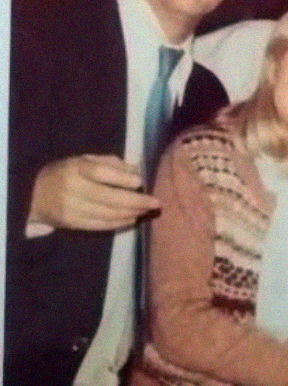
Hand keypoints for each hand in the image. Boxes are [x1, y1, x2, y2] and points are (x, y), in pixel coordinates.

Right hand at [27, 154, 159, 231]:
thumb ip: (111, 163)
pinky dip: (118, 223)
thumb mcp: (85, 160)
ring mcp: (69, 208)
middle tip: (156, 203)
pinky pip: (98, 225)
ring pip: (106, 214)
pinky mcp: (69, 223)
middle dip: (135, 201)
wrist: (33, 194)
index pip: (100, 172)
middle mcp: (71, 188)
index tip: (140, 182)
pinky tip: (132, 219)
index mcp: (75, 168)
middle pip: (107, 197)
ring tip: (146, 210)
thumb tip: (137, 170)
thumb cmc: (67, 172)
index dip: (121, 178)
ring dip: (130, 213)